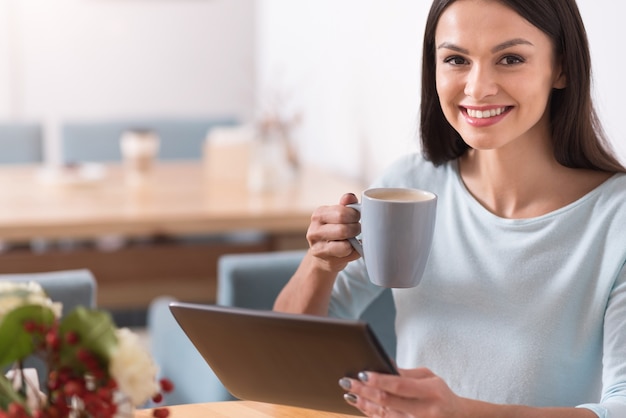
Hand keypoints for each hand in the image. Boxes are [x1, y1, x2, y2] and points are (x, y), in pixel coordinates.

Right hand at [305, 192, 361, 273]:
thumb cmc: (335, 233)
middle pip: (343, 227)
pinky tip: (351, 249)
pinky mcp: (323, 258)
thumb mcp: (338, 217)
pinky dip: (353, 250)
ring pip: (345, 241)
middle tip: (357, 229)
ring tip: (354, 239)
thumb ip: (346, 205)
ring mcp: (317, 245)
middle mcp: (314, 229)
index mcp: (319, 214)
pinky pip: (345, 252)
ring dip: (354, 240)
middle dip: (356, 228)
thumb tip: (350, 196)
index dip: (355, 215)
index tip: (357, 218)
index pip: (342, 212)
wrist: (323, 257)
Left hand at [339, 368, 465, 417]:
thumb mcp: (429, 377)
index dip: (380, 380)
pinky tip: (360, 405)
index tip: (362, 373)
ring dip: (364, 404)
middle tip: (347, 381)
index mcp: (431, 392)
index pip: (400, 386)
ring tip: (349, 393)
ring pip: (384, 415)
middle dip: (364, 391)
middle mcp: (425, 412)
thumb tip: (382, 363)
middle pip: (388, 402)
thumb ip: (406, 373)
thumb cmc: (440, 393)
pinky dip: (371, 414)